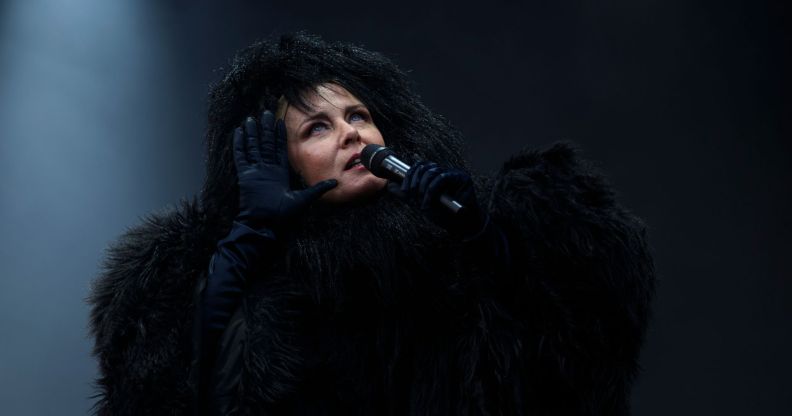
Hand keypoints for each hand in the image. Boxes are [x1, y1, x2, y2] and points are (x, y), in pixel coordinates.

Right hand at [233, 110, 336, 234]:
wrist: (265, 225)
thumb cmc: (283, 215)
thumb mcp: (304, 199)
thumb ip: (318, 189)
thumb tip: (336, 182)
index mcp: (279, 172)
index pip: (279, 148)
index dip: (279, 135)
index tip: (279, 121)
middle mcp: (267, 169)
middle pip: (265, 143)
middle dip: (265, 128)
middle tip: (265, 112)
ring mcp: (255, 171)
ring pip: (253, 146)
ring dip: (252, 132)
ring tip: (251, 118)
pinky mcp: (245, 175)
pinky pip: (241, 156)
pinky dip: (239, 144)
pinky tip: (238, 132)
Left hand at [389, 160, 486, 239]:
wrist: (459, 225)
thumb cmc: (442, 214)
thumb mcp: (420, 203)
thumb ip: (406, 194)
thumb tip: (390, 185)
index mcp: (434, 175)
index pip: (419, 166)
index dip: (409, 175)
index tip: (404, 190)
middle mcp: (444, 171)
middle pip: (424, 166)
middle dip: (414, 181)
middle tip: (411, 194)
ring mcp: (453, 173)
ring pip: (431, 171)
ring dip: (423, 188)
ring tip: (422, 203)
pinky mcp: (461, 177)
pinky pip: (442, 178)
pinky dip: (432, 190)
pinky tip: (428, 202)